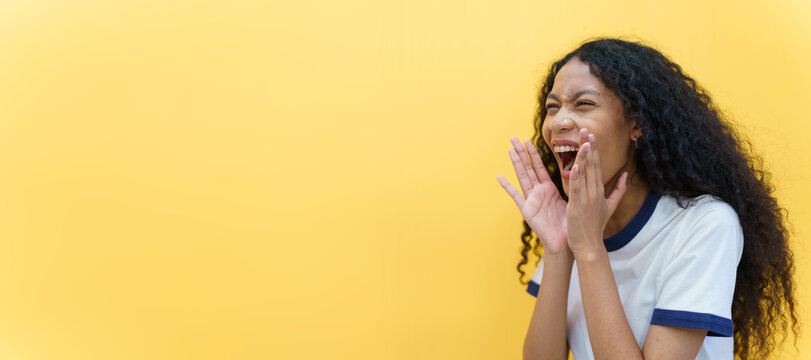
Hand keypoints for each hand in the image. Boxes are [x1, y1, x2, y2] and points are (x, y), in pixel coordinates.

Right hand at [497, 137, 569, 254]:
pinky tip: (500, 177)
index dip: (533, 154)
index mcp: (547, 189)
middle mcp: (537, 192)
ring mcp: (530, 200)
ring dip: (516, 163)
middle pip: (527, 168)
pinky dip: (508, 187)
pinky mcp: (527, 210)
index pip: (539, 167)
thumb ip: (574, 185)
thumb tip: (583, 170)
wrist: (566, 243)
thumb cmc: (570, 224)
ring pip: (522, 176)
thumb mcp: (573, 199)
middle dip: (521, 153)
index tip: (528, 140)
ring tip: (509, 149)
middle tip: (513, 138)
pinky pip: (516, 196)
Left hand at [566, 129, 627, 256]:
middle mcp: (594, 192)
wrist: (589, 244)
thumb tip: (626, 175)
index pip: (597, 166)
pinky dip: (576, 178)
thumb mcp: (610, 206)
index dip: (594, 150)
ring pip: (585, 174)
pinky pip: (576, 189)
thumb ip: (618, 190)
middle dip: (590, 147)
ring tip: (583, 141)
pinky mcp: (577, 206)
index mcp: (599, 190)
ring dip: (584, 157)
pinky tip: (576, 166)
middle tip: (587, 130)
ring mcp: (586, 199)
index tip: (592, 135)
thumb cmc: (596, 226)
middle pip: (592, 165)